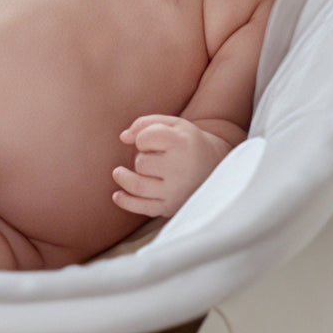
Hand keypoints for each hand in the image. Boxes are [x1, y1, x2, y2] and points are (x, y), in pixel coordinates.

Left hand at [112, 115, 231, 217]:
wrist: (215, 166)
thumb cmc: (187, 141)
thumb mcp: (172, 124)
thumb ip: (145, 124)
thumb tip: (123, 137)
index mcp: (181, 143)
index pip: (145, 139)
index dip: (141, 138)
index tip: (149, 140)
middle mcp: (180, 169)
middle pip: (141, 162)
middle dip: (140, 157)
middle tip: (151, 156)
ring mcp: (175, 191)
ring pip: (138, 186)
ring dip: (125, 178)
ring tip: (118, 173)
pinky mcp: (171, 207)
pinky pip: (143, 208)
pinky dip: (126, 202)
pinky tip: (117, 195)